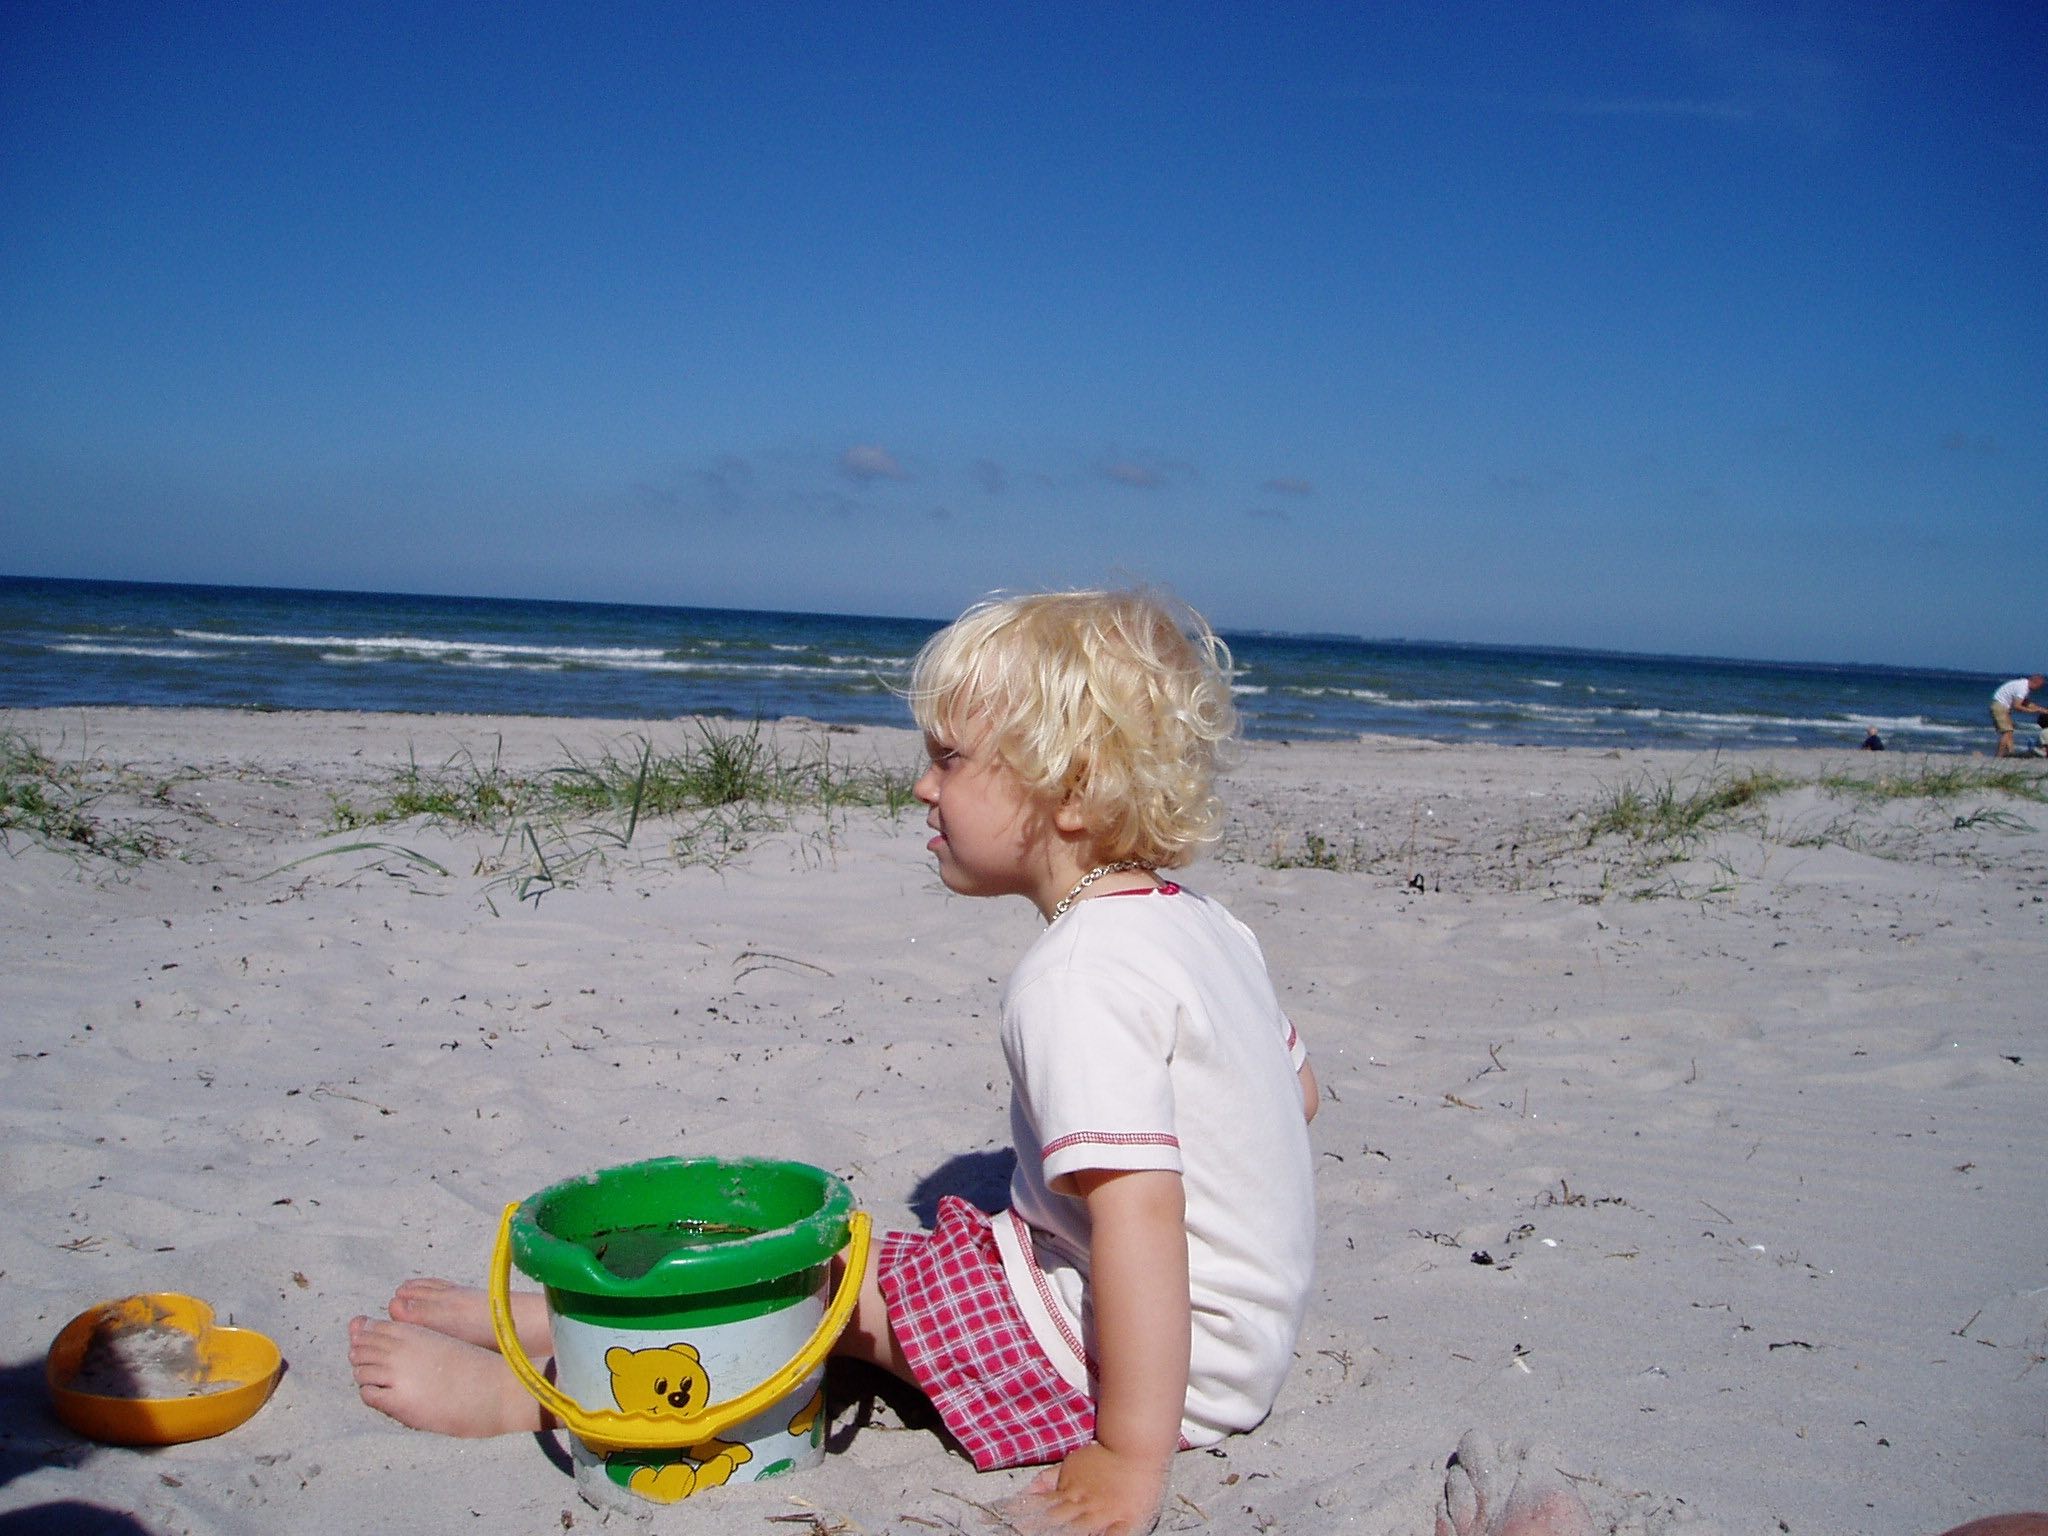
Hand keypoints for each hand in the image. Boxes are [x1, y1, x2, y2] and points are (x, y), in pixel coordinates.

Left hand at [997, 1441, 1167, 1535]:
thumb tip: (1024, 1493)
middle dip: (1037, 1530)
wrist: (1137, 1446)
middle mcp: (1084, 1504)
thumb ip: (1047, 1480)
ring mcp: (1104, 1514)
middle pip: (1055, 1521)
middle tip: (1017, 1532)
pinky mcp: (1126, 1522)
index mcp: (1069, 1490)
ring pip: (1077, 1531)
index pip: (1041, 1507)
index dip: (1024, 1518)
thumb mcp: (1070, 1464)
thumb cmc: (1103, 1458)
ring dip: (1062, 1535)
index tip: (1008, 1525)